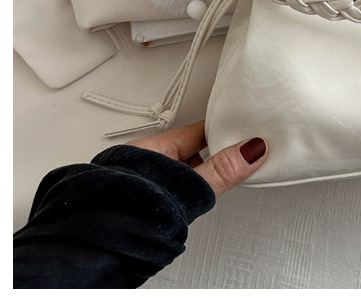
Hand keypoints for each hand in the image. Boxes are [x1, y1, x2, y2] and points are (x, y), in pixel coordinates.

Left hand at [127, 121, 266, 197]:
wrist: (92, 248)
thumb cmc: (122, 210)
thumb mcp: (185, 187)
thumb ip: (221, 171)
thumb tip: (251, 150)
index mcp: (155, 148)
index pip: (200, 130)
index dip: (224, 128)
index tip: (245, 128)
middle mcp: (146, 163)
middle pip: (192, 150)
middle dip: (215, 152)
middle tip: (241, 151)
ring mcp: (141, 184)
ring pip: (180, 172)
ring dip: (200, 174)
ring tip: (224, 176)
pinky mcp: (139, 204)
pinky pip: (172, 189)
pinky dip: (186, 191)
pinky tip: (195, 200)